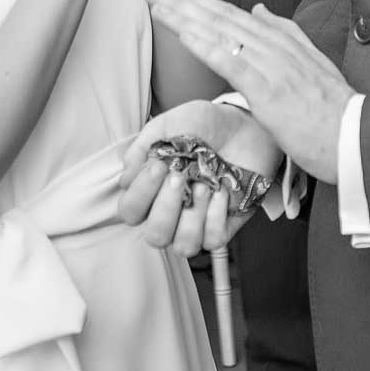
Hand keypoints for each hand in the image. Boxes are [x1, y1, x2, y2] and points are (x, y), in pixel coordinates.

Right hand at [118, 100, 280, 254]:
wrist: (244, 124)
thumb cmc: (205, 125)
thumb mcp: (169, 125)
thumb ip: (142, 148)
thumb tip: (125, 179)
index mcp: (152, 191)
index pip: (130, 210)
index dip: (140, 194)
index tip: (159, 166)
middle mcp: (172, 212)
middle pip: (155, 236)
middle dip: (166, 208)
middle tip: (180, 176)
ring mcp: (198, 222)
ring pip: (184, 247)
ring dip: (192, 217)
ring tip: (205, 185)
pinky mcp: (225, 225)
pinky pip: (214, 239)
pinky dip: (217, 216)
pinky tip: (222, 191)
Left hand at [144, 0, 351, 181]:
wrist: (354, 137)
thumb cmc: (332, 111)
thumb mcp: (310, 63)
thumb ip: (285, 34)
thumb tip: (260, 8)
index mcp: (282, 40)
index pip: (233, 14)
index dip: (201, 2)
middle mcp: (274, 46)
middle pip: (221, 16)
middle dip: (184, 1)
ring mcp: (271, 65)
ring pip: (220, 32)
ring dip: (185, 16)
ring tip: (157, 4)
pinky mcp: (268, 88)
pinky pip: (230, 61)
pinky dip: (204, 45)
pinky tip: (182, 34)